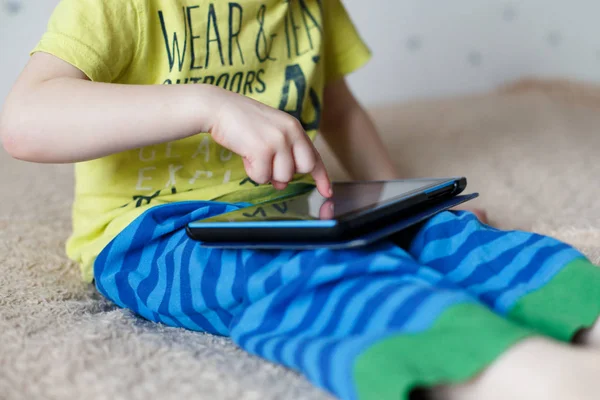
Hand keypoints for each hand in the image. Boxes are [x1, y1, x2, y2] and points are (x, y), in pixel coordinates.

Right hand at [208, 88, 330, 197]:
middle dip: (285, 173)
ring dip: (265, 173)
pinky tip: (245, 155)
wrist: (217, 107)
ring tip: (252, 154)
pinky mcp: (263, 150)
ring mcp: (278, 141)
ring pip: (282, 177)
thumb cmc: (241, 121)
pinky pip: (262, 178)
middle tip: (267, 162)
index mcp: (295, 127)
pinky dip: (252, 172)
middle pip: (302, 169)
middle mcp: (291, 133)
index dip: (322, 177)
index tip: (327, 192)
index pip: (314, 156)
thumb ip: (282, 155)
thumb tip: (282, 183)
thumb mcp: (270, 133)